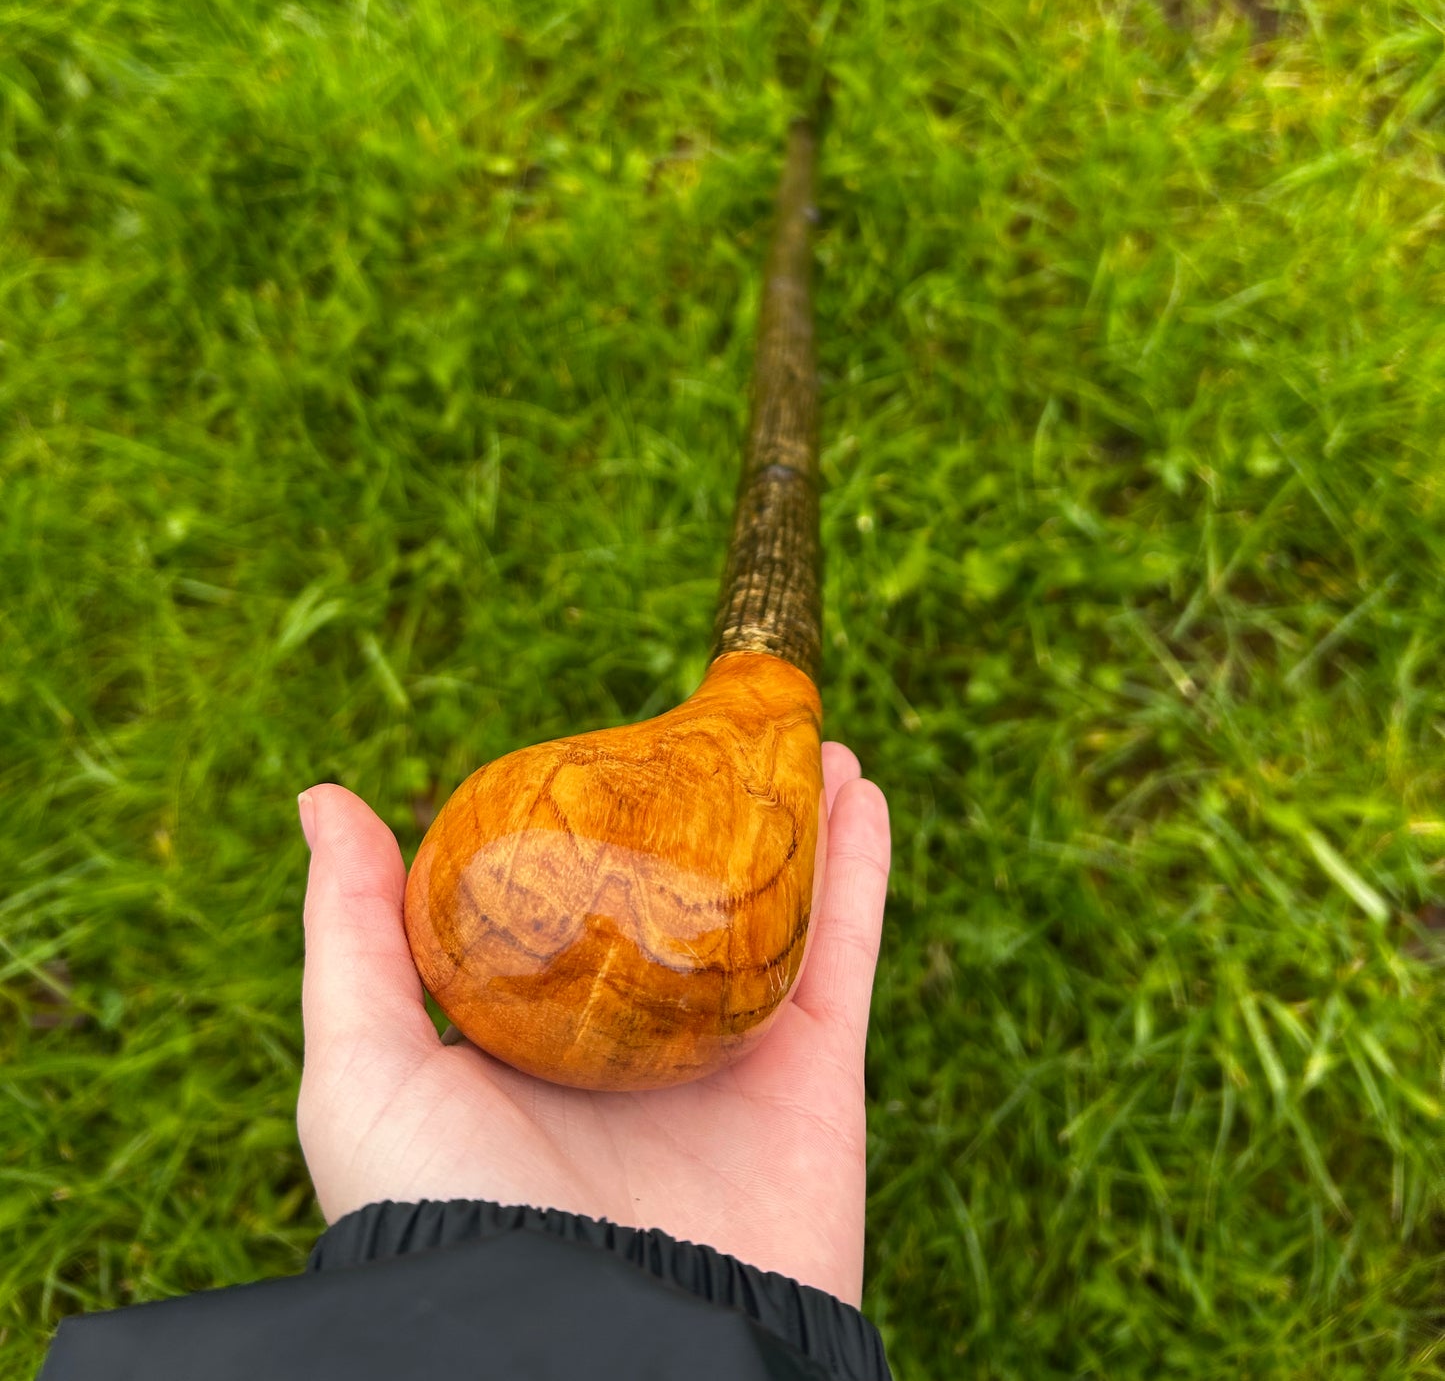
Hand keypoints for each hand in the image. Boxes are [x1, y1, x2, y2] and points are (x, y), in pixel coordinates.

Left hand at [296, 745, 889, 1303]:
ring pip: (775, 913)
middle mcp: (637, 1044)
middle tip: (729, 731)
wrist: (587, 1353)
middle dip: (715, 814)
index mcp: (537, 1037)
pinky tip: (863, 795)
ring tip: (811, 740)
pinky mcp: (811, 1086)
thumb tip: (325, 796)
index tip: (616, 748)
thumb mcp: (365, 1071)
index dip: (599, 823)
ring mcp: (728, 1062)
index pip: (575, 903)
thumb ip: (353, 936)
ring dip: (800, 823)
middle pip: (687, 897)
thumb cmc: (450, 1217)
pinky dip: (861, 876)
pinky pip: (841, 958)